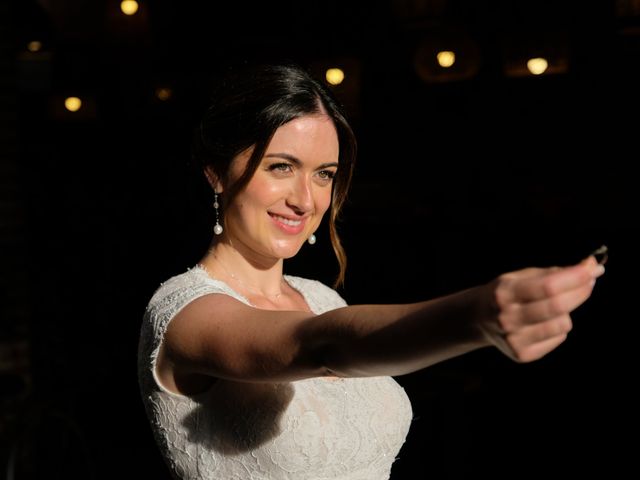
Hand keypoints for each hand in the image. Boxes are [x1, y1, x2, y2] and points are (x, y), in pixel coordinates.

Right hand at [480, 256, 604, 361]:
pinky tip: (545, 322)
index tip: (592, 268)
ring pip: (562, 324)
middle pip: (557, 307)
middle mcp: (507, 317)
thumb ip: (552, 273)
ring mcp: (514, 338)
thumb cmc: (507, 293)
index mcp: (505, 293)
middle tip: (589, 282)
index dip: (574, 278)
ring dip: (567, 312)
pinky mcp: (522, 354)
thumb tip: (590, 267)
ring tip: (556, 307)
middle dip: (580, 292)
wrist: (479, 318)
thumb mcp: (519, 277)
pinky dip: (558, 328)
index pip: (547, 286)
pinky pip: (558, 338)